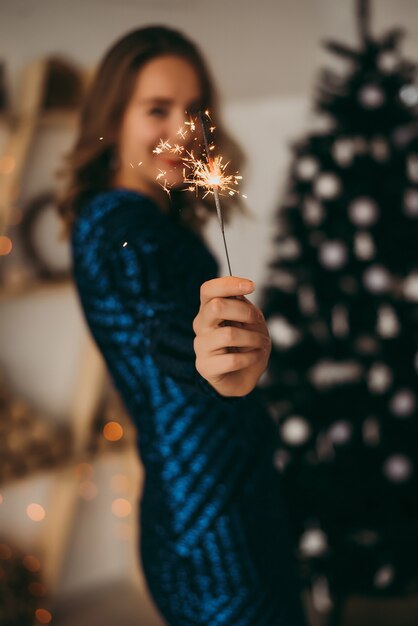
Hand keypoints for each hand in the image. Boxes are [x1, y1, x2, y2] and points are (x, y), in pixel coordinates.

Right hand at [193, 276, 271, 396]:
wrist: (243, 376)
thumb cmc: (247, 345)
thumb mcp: (252, 321)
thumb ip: (244, 307)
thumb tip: (239, 293)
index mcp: (209, 309)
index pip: (208, 289)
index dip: (229, 284)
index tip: (251, 286)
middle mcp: (201, 325)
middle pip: (216, 307)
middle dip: (245, 312)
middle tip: (258, 322)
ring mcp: (200, 346)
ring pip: (229, 334)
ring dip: (253, 338)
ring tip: (261, 343)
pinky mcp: (205, 367)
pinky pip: (233, 360)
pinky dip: (251, 358)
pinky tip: (253, 358)